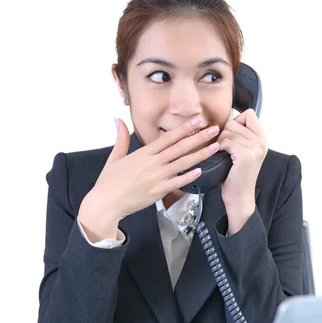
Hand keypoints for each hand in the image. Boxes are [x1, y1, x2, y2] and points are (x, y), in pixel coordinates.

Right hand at [79, 118, 220, 224]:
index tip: (197, 121)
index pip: (168, 137)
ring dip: (200, 154)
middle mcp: (153, 163)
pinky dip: (189, 176)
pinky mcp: (158, 191)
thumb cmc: (109, 182)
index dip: (184, 128)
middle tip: (214, 129)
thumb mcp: (114, 157)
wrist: (106, 202)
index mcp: (143, 153)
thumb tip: (118, 120)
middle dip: (199, 137)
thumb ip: (121, 138)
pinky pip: (177, 182)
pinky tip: (200, 170)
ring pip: (183, 163)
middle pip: (180, 147)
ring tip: (215, 147)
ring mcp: (157, 177)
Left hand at [219, 109, 267, 224]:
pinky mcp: (246, 155)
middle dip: (224, 133)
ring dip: (220, 141)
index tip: (232, 136)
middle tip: (224, 148)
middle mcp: (261, 142)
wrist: (240, 197)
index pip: (249, 114)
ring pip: (228, 130)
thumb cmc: (236, 176)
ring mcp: (255, 148)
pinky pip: (226, 141)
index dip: (236, 121)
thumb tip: (226, 120)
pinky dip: (220, 147)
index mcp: (262, 139)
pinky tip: (221, 156)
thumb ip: (241, 136)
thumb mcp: (244, 152)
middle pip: (234, 121)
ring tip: (223, 153)